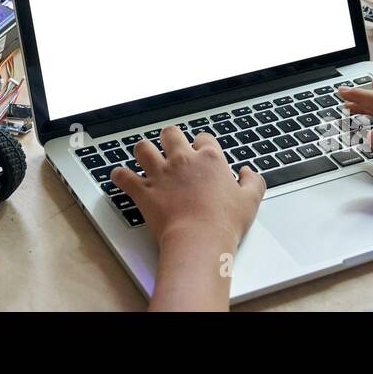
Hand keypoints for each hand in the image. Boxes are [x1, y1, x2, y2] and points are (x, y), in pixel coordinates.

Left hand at [111, 126, 264, 251]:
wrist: (199, 240)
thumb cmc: (225, 223)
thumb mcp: (251, 201)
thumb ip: (253, 182)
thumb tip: (248, 172)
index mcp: (209, 159)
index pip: (204, 138)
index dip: (202, 144)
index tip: (201, 152)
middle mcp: (183, 161)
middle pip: (171, 134)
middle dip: (170, 137)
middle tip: (170, 146)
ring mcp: (161, 174)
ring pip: (143, 148)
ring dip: (143, 151)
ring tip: (145, 156)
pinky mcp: (144, 191)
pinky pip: (123, 176)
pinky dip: (119, 176)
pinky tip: (119, 176)